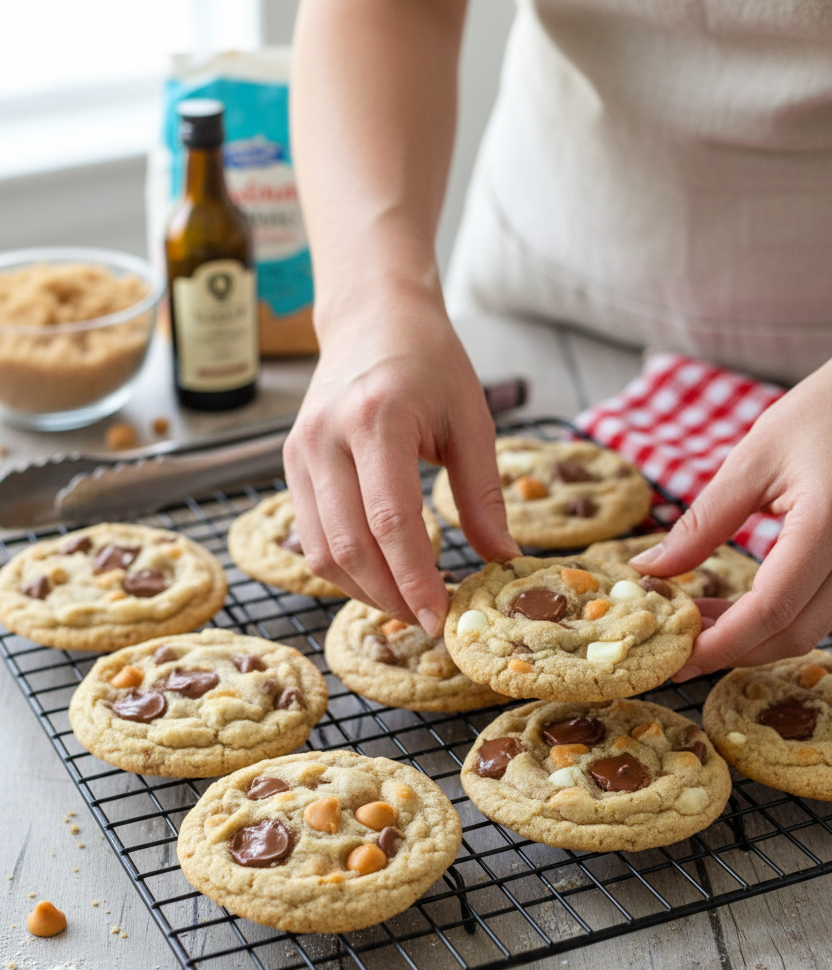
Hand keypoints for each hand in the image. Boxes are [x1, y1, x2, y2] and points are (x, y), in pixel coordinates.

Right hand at [283, 287, 519, 633]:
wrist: (372, 317)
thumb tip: (502, 558)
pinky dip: (344, 569)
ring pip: (321, 551)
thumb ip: (484, 494)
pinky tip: (380, 578)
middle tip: (429, 622)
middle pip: (350, 545)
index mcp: (377, 418)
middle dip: (390, 596)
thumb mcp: (471, 420)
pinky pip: (309, 537)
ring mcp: (299, 452)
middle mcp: (327, 437)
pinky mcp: (290, 464)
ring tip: (407, 605)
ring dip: (364, 591)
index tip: (440, 618)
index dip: (414, 578)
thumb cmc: (430, 363)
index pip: (391, 521)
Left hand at [630, 356, 831, 675]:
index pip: (771, 609)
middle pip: (793, 633)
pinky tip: (737, 606)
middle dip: (731, 647)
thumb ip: (703, 522)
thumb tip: (648, 570)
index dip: (720, 641)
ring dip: (752, 636)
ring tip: (698, 618)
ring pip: (810, 630)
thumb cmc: (823, 413)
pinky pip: (821, 611)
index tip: (675, 654)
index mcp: (828, 526)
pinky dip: (776, 619)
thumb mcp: (755, 459)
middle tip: (677, 642)